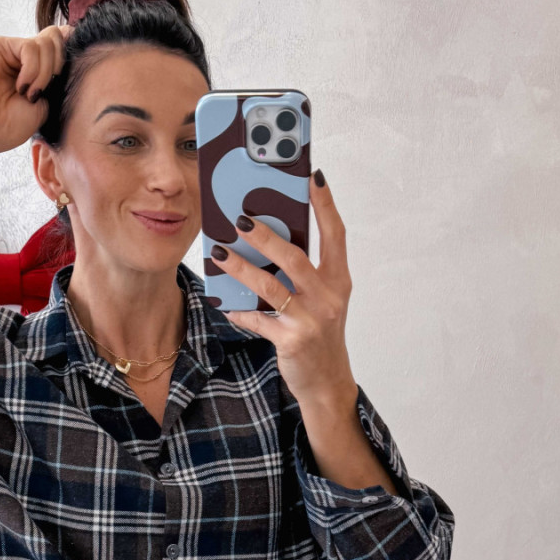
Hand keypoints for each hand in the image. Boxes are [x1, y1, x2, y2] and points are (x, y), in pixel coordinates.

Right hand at [0, 26, 72, 165]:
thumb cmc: (13, 124)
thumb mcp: (47, 101)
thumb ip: (57, 71)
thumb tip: (68, 31)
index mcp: (39, 69)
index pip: (61, 45)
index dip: (67, 54)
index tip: (62, 76)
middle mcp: (27, 57)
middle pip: (56, 38)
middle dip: (56, 67)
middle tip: (42, 90)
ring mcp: (13, 50)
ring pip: (46, 43)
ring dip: (42, 74)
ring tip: (28, 94)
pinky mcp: (0, 45)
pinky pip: (29, 46)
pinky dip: (31, 69)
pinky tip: (21, 86)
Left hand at [209, 171, 356, 407]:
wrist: (327, 383)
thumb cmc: (320, 335)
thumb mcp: (322, 301)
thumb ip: (304, 274)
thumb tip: (268, 241)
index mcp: (339, 281)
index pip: (335, 234)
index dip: (325, 204)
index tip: (313, 176)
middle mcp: (328, 297)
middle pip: (294, 258)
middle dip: (266, 236)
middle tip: (241, 219)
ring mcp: (311, 321)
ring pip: (270, 287)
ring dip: (241, 268)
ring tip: (220, 253)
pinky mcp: (292, 341)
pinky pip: (258, 320)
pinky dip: (240, 311)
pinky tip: (224, 302)